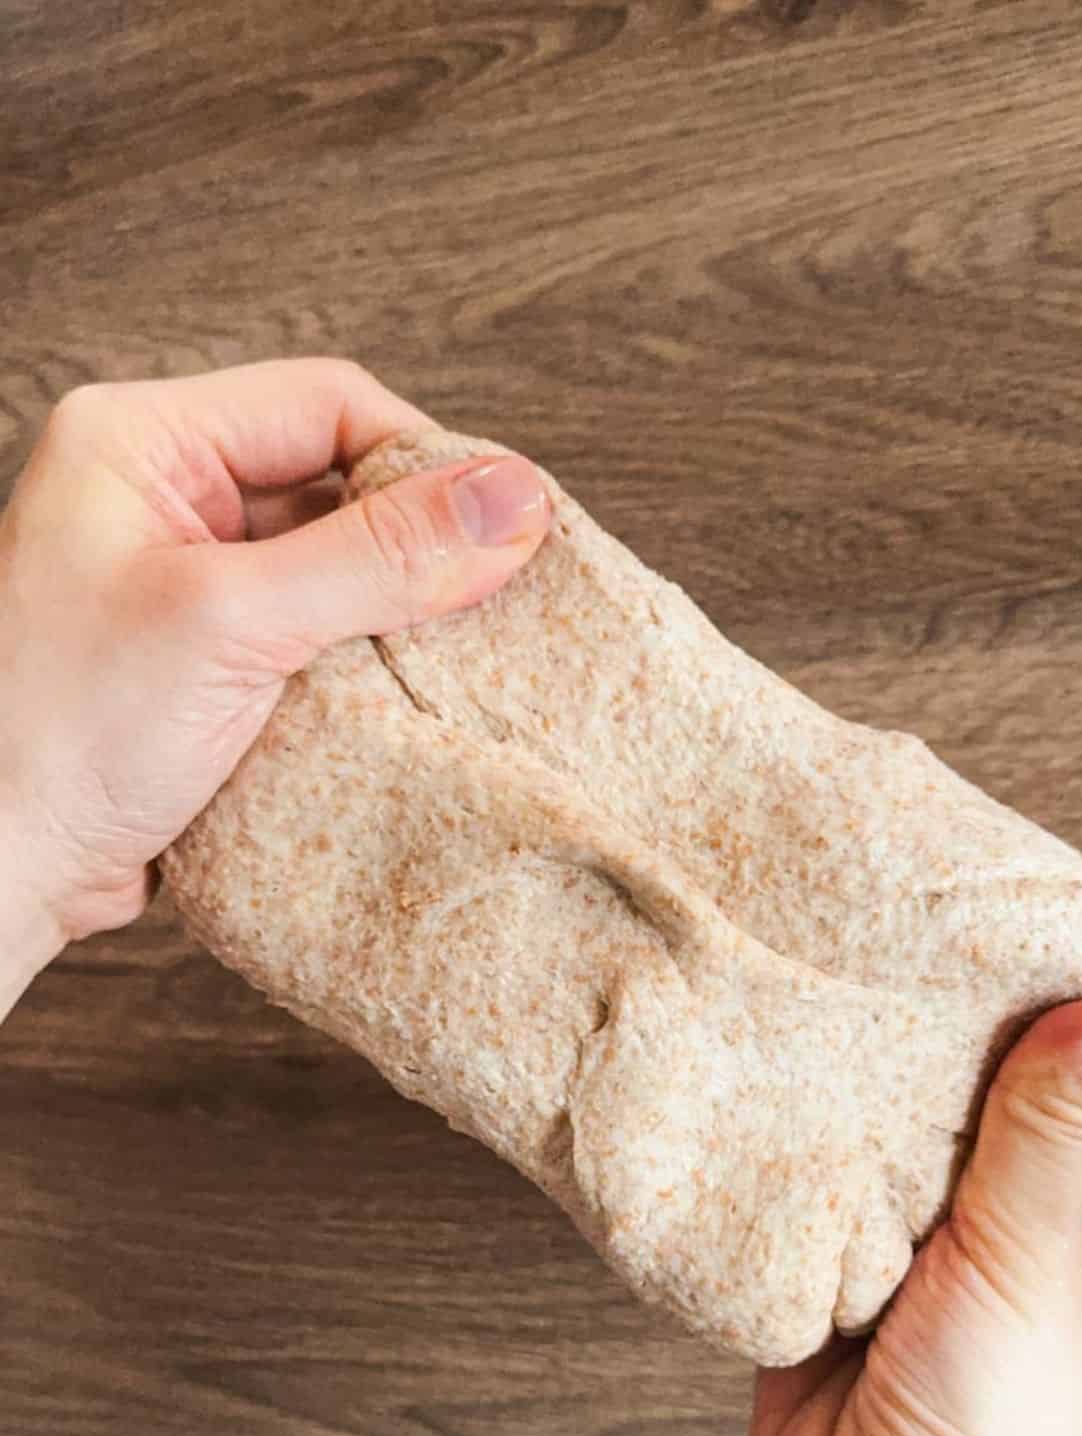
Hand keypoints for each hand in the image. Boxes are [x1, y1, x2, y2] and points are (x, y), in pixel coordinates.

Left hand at [0, 358, 548, 965]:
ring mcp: (185, 584)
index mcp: (142, 444)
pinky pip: (315, 638)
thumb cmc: (58, 735)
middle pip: (337, 484)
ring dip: (395, 614)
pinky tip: (401, 699)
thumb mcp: (232, 624)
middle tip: (498, 595)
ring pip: (335, 567)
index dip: (424, 458)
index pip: (326, 403)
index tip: (509, 524)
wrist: (1, 870)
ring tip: (456, 656)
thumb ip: (378, 558)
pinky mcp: (207, 663)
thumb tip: (514, 500)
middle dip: (416, 542)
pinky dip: (364, 667)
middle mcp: (163, 499)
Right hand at [748, 994, 1081, 1435]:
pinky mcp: (843, 1278)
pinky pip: (832, 1190)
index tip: (1028, 942)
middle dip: (958, 1053)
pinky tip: (793, 1086)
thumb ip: (1054, 1128)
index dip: (1074, 1029)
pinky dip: (816, 1151)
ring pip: (906, 1148)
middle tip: (916, 952)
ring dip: (878, 1102)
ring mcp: (928, 1264)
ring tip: (849, 999)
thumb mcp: (1030, 1254)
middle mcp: (1019, 1247)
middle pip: (994, 1115)